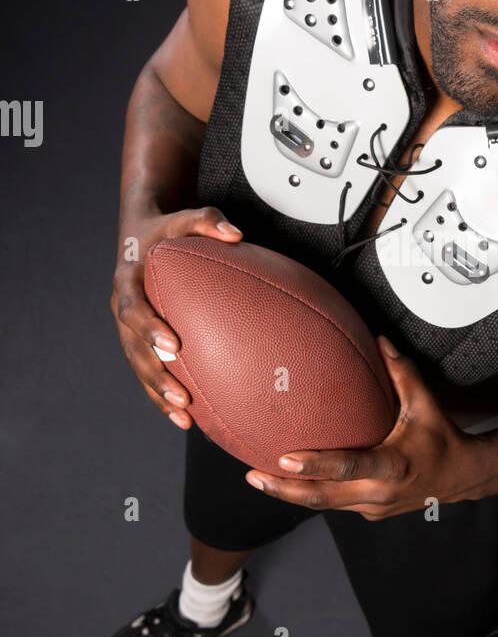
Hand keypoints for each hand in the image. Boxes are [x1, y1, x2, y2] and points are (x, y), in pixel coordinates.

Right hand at [110, 205, 242, 429]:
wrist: (144, 234)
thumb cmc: (171, 228)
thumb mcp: (188, 218)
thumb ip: (209, 222)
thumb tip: (237, 234)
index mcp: (128, 280)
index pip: (133, 307)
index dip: (149, 328)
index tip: (173, 345)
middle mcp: (122, 307)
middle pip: (133, 348)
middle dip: (155, 375)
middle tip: (181, 395)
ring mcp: (128, 328)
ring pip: (139, 366)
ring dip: (158, 393)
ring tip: (184, 415)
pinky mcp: (139, 341)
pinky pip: (148, 372)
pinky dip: (163, 396)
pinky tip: (186, 419)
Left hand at [244, 337, 491, 519]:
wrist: (461, 477)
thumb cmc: (441, 438)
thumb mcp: (425, 404)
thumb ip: (402, 372)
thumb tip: (379, 339)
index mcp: (393, 466)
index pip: (348, 467)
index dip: (316, 465)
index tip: (284, 458)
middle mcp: (379, 494)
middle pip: (323, 497)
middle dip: (285, 490)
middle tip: (253, 476)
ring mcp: (373, 508)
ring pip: (325, 504)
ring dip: (291, 494)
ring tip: (257, 479)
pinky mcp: (369, 513)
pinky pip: (335, 504)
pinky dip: (311, 493)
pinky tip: (288, 481)